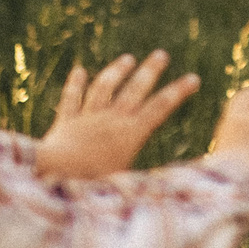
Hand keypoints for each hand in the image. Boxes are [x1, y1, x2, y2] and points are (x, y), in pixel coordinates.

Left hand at [35, 51, 199, 179]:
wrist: (54, 175)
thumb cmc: (93, 186)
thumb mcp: (127, 185)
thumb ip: (147, 184)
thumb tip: (170, 192)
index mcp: (130, 134)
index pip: (160, 108)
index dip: (178, 92)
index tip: (194, 78)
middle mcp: (111, 120)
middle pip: (134, 90)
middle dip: (150, 71)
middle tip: (162, 55)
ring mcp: (88, 119)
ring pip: (104, 88)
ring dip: (117, 71)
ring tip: (128, 59)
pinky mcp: (66, 123)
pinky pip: (72, 99)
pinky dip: (76, 84)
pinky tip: (79, 70)